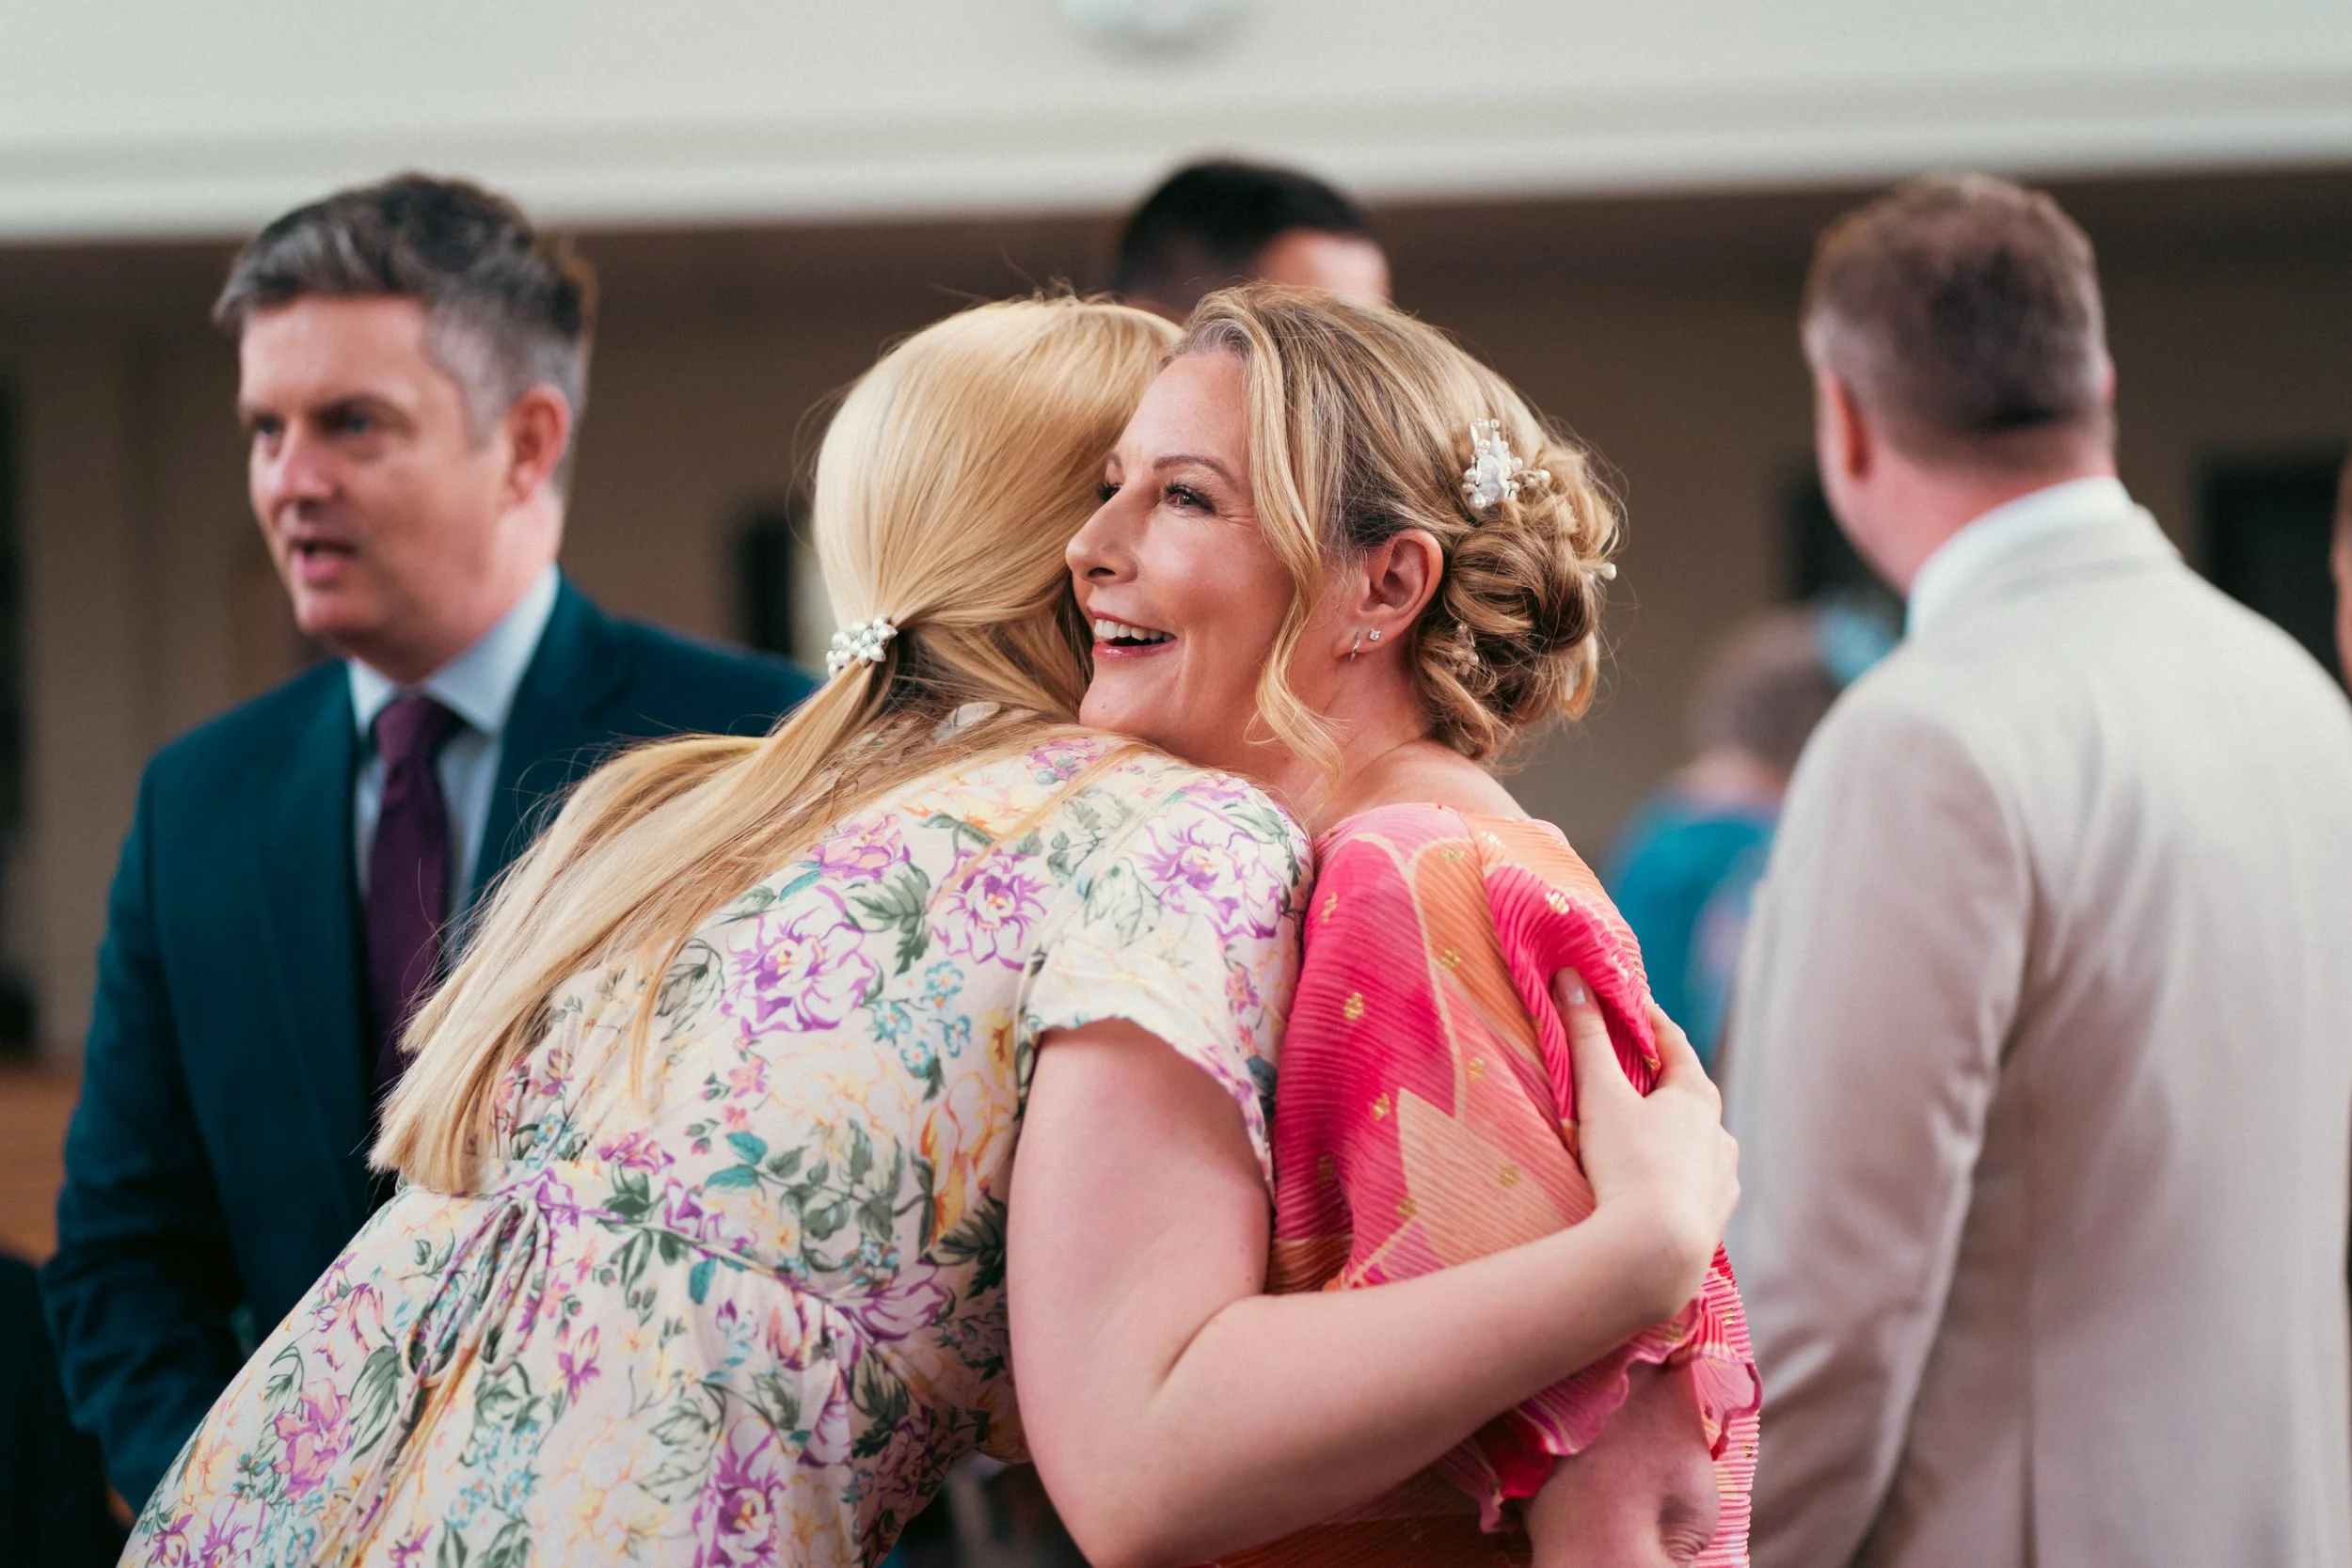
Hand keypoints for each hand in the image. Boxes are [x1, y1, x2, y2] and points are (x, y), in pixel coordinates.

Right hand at [1554, 972, 1739, 1317]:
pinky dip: (1680, 1175)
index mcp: (1696, 1097)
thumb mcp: (1601, 1096)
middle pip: (1690, 1093)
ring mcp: (1722, 1177)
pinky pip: (1699, 1184)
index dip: (1649, 1021)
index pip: (1675, 1044)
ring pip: (1699, 1142)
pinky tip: (1662, 1186)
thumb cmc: (1629, 1166)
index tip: (1628, 1005)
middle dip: (1661, 1080)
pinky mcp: (1716, 1217)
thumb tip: (1571, 979)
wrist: (1657, 1253)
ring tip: (1646, 1135)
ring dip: (1676, 1132)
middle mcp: (1719, 1133)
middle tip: (1632, 1071)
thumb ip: (1586, 1037)